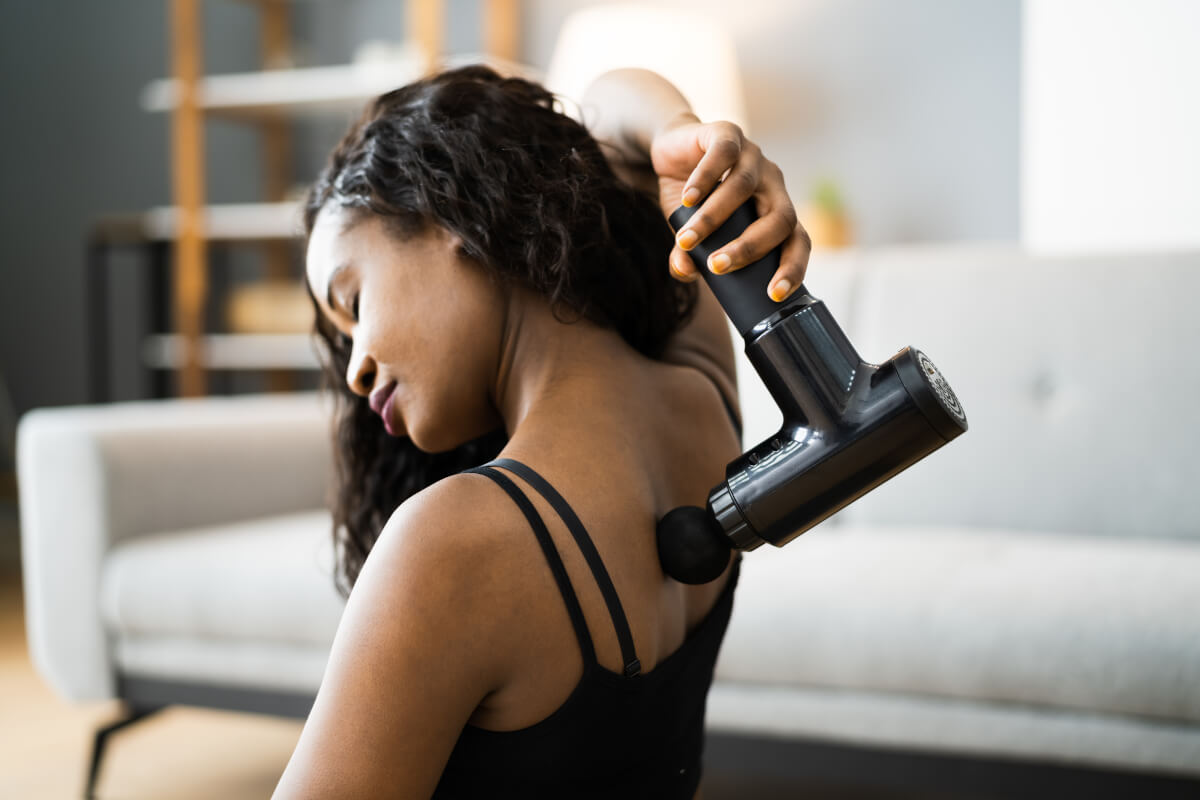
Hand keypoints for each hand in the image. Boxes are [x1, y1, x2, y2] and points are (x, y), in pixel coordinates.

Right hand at [650, 117, 810, 301]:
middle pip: (780, 218)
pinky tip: (688, 199)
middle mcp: (771, 184)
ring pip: (744, 187)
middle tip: (717, 266)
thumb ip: (688, 255)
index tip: (772, 293)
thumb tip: (684, 273)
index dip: (792, 268)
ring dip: (714, 218)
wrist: (672, 150)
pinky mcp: (727, 133)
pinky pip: (723, 155)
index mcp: (774, 211)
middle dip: (750, 247)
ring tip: (688, 239)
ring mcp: (753, 156)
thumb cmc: (692, 199)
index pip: (797, 242)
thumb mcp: (689, 231)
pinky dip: (705, 179)